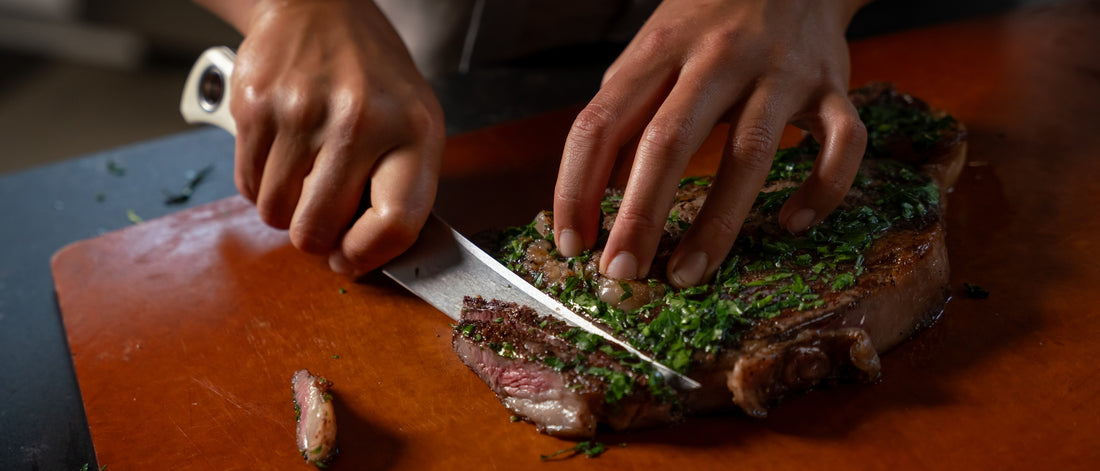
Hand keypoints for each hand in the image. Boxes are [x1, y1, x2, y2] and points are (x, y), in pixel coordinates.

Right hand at [220, 0, 444, 275]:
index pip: (395, 223)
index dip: (367, 256)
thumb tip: (366, 255)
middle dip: (315, 240)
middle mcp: (361, 120)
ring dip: (284, 211)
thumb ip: (403, 187)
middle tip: (320, 223)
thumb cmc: (373, 76)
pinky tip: (281, 158)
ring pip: (275, 212)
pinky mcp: (256, 106)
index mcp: (415, 130)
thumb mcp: (414, 122)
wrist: (320, 8)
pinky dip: (260, 186)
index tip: (351, 258)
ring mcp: (304, 112)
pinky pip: (248, 184)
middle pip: (319, 229)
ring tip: (303, 178)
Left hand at [553, 0, 869, 287]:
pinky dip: (822, 190)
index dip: (576, 186)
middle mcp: (718, 58)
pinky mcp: (834, 86)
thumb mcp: (653, 50)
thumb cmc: (708, 23)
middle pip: (670, 141)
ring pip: (751, 153)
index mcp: (661, 49)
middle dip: (640, 215)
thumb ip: (625, 111)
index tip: (570, 242)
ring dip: (718, 223)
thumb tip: (595, 194)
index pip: (602, 122)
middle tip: (621, 271)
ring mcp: (781, 71)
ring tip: (688, 274)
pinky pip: (841, 144)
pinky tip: (793, 225)